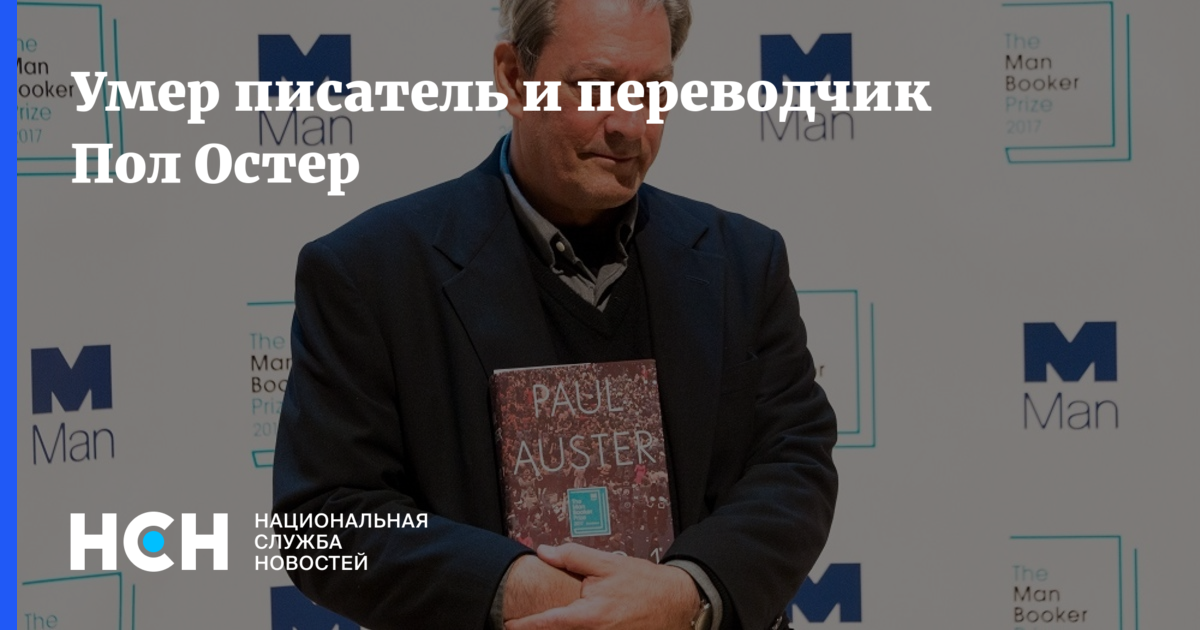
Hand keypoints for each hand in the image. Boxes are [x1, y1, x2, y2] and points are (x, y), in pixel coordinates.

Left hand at [505, 543, 699, 629]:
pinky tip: (576, 625)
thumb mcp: (609, 563)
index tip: (508, 625)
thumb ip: (573, 558)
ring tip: (546, 625)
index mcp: (590, 616)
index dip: (524, 626)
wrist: (679, 602)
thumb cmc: (644, 583)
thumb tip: (544, 552)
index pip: (548, 624)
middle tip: (521, 626)